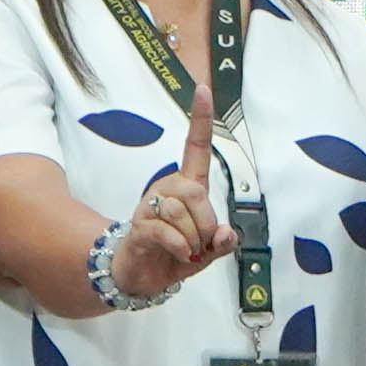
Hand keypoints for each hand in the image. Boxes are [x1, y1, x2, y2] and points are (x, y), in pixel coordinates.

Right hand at [108, 84, 232, 306]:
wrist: (140, 275)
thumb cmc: (175, 253)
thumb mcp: (207, 251)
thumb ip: (222, 243)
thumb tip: (226, 235)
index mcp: (187, 187)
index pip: (196, 148)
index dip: (200, 120)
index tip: (203, 90)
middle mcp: (167, 189)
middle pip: (195, 192)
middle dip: (207, 224)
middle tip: (202, 243)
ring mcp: (150, 205)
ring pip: (180, 212)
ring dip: (193, 239)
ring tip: (186, 250)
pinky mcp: (139, 226)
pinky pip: (166, 231)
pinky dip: (179, 247)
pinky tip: (179, 254)